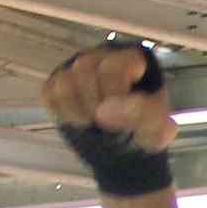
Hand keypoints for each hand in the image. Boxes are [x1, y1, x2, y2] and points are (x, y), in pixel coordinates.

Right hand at [39, 40, 171, 152]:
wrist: (127, 151)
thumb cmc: (144, 134)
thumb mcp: (157, 130)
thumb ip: (142, 114)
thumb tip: (104, 111)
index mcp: (132, 59)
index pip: (113, 67)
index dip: (113, 95)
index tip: (119, 118)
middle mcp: (102, 57)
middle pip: (84, 69)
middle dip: (95, 104)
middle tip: (107, 125)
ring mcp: (77, 69)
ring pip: (64, 82)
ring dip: (78, 112)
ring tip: (93, 125)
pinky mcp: (58, 84)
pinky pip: (50, 93)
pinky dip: (62, 114)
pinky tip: (80, 122)